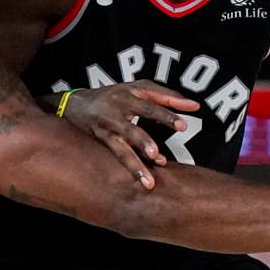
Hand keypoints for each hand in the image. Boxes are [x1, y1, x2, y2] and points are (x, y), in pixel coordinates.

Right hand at [62, 81, 198, 179]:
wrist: (74, 104)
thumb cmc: (115, 95)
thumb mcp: (139, 88)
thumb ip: (168, 96)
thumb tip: (195, 106)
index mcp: (128, 95)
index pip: (149, 105)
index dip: (165, 115)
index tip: (182, 126)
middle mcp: (115, 113)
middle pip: (131, 128)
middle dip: (144, 142)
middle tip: (156, 154)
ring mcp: (107, 131)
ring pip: (121, 150)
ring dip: (134, 165)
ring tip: (148, 181)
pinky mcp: (102, 144)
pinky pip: (118, 157)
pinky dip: (132, 168)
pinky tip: (145, 179)